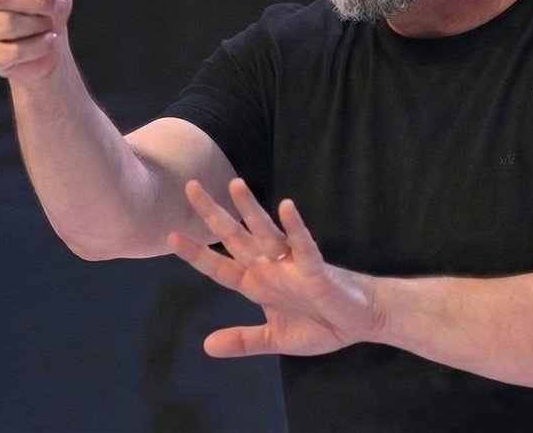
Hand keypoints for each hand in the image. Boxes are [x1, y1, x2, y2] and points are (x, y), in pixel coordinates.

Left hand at [167, 178, 382, 357]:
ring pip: (266, 232)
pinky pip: (304, 247)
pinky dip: (296, 229)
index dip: (196, 254)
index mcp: (256, 284)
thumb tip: (206, 347)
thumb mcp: (276, 338)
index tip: (171, 236)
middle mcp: (269, 268)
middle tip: (190, 187)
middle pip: (235, 238)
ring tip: (235, 185)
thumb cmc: (321, 323)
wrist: (362, 321)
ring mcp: (291, 266)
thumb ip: (244, 341)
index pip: (219, 267)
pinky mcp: (316, 270)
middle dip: (213, 215)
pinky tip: (286, 208)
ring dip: (250, 210)